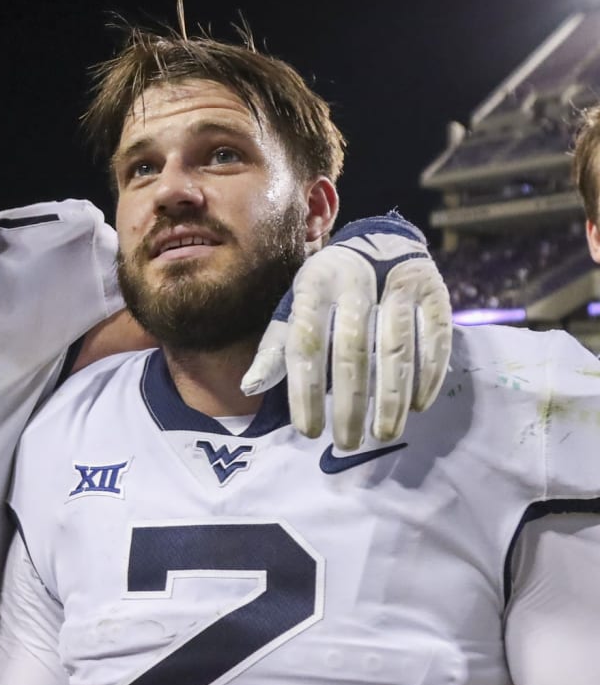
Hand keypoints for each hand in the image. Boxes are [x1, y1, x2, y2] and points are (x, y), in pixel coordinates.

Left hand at [243, 215, 452, 449]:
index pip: (306, 345)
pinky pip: (434, 337)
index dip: (306, 391)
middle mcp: (355, 281)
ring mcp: (398, 283)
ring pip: (395, 348)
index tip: (308, 432)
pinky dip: (427, 374)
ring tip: (383, 434)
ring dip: (390, 397)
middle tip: (346, 444)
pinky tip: (417, 406)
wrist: (382, 240)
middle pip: (352, 351)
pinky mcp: (434, 289)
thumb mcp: (296, 310)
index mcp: (314, 286)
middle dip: (349, 404)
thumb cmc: (329, 292)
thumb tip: (249, 387)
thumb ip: (276, 349)